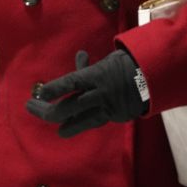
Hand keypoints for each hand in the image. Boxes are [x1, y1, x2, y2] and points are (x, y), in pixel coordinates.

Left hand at [25, 50, 145, 137]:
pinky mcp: (113, 117)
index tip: (37, 93)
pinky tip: (65, 128)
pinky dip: (76, 125)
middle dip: (45, 109)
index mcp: (97, 76)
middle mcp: (98, 93)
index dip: (52, 90)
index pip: (70, 83)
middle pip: (67, 107)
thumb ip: (91, 67)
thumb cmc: (129, 65)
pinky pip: (90, 122)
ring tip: (47, 120)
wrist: (154, 80)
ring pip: (77, 120)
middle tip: (31, 106)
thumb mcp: (108, 61)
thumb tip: (80, 57)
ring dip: (59, 122)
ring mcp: (105, 108)